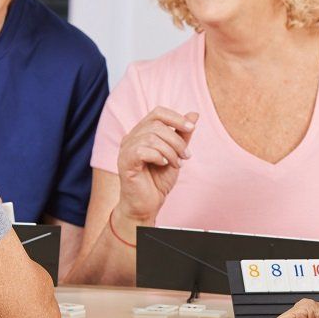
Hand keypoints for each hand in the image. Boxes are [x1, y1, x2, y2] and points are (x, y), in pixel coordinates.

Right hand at [115, 107, 198, 224]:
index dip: (176, 118)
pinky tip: (163, 164)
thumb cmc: (158, 180)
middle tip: (186, 156)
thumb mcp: (176, 154)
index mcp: (142, 132)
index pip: (158, 112)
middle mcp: (131, 137)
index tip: (192, 129)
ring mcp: (125, 150)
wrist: (147, 205)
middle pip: (157, 125)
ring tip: (176, 164)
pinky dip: (158, 156)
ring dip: (170, 151)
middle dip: (177, 140)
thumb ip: (183, 135)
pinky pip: (142, 151)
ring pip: (151, 138)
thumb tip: (194, 114)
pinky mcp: (124, 162)